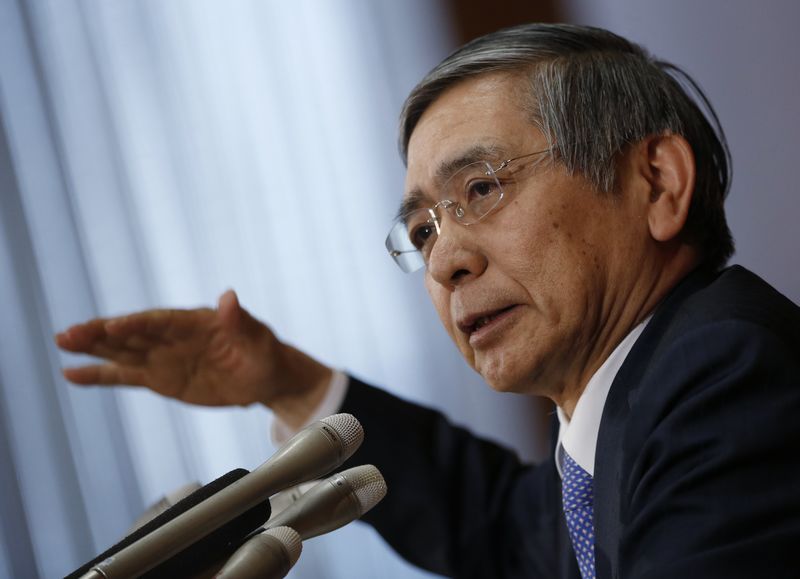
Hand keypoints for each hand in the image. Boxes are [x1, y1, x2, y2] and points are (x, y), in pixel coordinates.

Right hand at [55, 290, 331, 427]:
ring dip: (92, 348)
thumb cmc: (264, 353)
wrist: (265, 376)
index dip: (137, 324)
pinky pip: (125, 375)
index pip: (161, 322)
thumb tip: (230, 296)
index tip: (113, 326)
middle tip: (69, 333)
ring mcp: (163, 356)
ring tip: (61, 341)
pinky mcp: (159, 377)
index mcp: (195, 322)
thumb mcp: (259, 339)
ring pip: (122, 351)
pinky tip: (71, 373)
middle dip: (102, 333)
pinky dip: (99, 375)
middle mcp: (172, 336)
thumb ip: (241, 321)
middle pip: (133, 334)